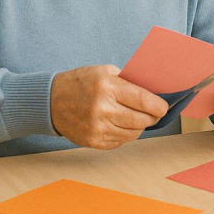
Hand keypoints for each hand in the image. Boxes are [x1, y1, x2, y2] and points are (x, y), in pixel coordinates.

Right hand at [50, 65, 167, 149]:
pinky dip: (125, 135)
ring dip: (139, 126)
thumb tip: (155, 92)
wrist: (50, 101)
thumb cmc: (81, 83)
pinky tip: (120, 125)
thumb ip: (129, 81)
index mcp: (108, 87)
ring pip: (133, 134)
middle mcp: (102, 109)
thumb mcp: (105, 72)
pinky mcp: (92, 142)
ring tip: (136, 118)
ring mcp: (96, 128)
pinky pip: (120, 142)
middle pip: (142, 120)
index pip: (145, 101)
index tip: (163, 107)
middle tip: (153, 113)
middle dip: (152, 117)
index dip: (159, 106)